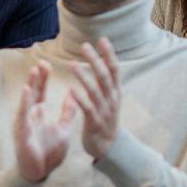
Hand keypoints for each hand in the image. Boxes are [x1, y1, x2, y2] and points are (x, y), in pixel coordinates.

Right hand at [14, 61, 75, 182]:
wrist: (39, 173)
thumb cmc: (48, 153)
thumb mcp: (63, 129)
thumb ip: (67, 113)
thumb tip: (73, 96)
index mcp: (38, 114)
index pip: (40, 92)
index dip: (43, 78)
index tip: (47, 64)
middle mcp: (29, 116)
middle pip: (33, 93)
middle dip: (37, 78)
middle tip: (42, 62)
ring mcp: (24, 123)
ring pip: (26, 101)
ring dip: (30, 86)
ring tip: (34, 71)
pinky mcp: (22, 133)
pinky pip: (23, 115)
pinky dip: (24, 102)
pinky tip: (26, 91)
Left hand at [71, 38, 121, 160]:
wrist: (109, 147)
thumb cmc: (106, 118)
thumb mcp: (110, 98)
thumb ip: (106, 81)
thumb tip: (104, 60)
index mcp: (115, 92)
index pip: (115, 70)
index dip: (109, 54)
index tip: (102, 39)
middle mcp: (112, 99)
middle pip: (104, 77)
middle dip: (96, 61)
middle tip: (84, 45)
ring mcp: (104, 111)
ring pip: (95, 91)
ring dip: (84, 77)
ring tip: (72, 64)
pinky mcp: (95, 123)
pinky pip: (87, 109)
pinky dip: (80, 98)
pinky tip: (71, 89)